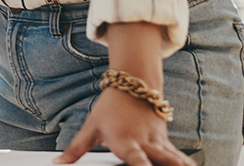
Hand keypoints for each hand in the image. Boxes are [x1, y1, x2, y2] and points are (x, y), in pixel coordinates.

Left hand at [55, 89, 193, 165]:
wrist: (133, 87)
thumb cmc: (109, 109)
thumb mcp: (90, 127)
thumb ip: (75, 149)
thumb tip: (58, 162)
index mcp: (126, 142)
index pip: (136, 160)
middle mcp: (145, 143)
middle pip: (163, 162)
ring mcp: (159, 143)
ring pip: (175, 160)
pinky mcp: (167, 143)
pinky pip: (179, 156)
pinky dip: (185, 164)